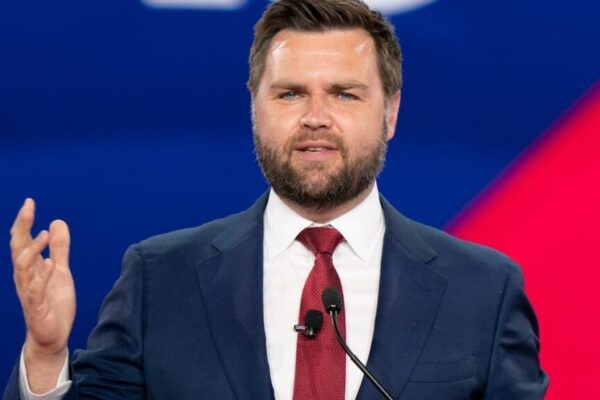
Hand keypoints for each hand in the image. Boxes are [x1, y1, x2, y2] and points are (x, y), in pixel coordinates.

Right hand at [10, 198, 75, 392]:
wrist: (53, 335)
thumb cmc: (53, 302)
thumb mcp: (60, 270)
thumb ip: (60, 248)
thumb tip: (56, 222)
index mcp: (30, 267)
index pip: (22, 240)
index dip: (24, 221)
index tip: (29, 202)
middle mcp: (25, 276)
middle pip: (18, 248)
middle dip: (22, 228)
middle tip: (28, 208)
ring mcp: (29, 291)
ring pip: (23, 267)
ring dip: (32, 249)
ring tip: (44, 235)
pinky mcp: (36, 306)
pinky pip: (34, 290)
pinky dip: (40, 277)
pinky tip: (48, 264)